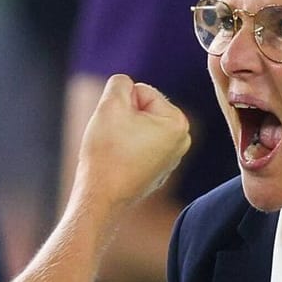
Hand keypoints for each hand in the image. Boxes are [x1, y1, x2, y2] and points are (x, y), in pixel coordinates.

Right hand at [72, 74, 191, 212]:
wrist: (100, 198)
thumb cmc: (106, 153)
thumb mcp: (109, 105)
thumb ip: (120, 83)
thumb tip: (126, 85)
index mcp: (177, 123)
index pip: (143, 91)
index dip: (122, 104)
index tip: (116, 126)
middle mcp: (182, 141)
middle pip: (144, 109)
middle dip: (125, 117)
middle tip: (114, 139)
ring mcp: (171, 158)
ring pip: (140, 127)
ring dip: (124, 132)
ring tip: (116, 151)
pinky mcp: (158, 171)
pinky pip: (139, 147)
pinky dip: (126, 150)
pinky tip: (118, 163)